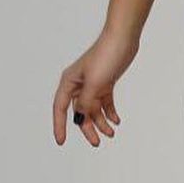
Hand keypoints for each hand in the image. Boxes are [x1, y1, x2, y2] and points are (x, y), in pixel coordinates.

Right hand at [52, 28, 138, 146]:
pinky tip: (116, 120)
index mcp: (69, 82)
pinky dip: (110, 112)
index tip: (61, 141)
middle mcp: (78, 84)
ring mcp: (93, 84)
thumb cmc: (106, 56)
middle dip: (87, 128)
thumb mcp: (95, 83)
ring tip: (111, 133)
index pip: (60, 108)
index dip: (59, 125)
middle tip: (96, 143)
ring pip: (94, 109)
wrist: (123, 40)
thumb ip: (86, 102)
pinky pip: (105, 102)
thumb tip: (80, 118)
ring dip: (101, 122)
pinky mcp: (106, 82)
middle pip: (80, 112)